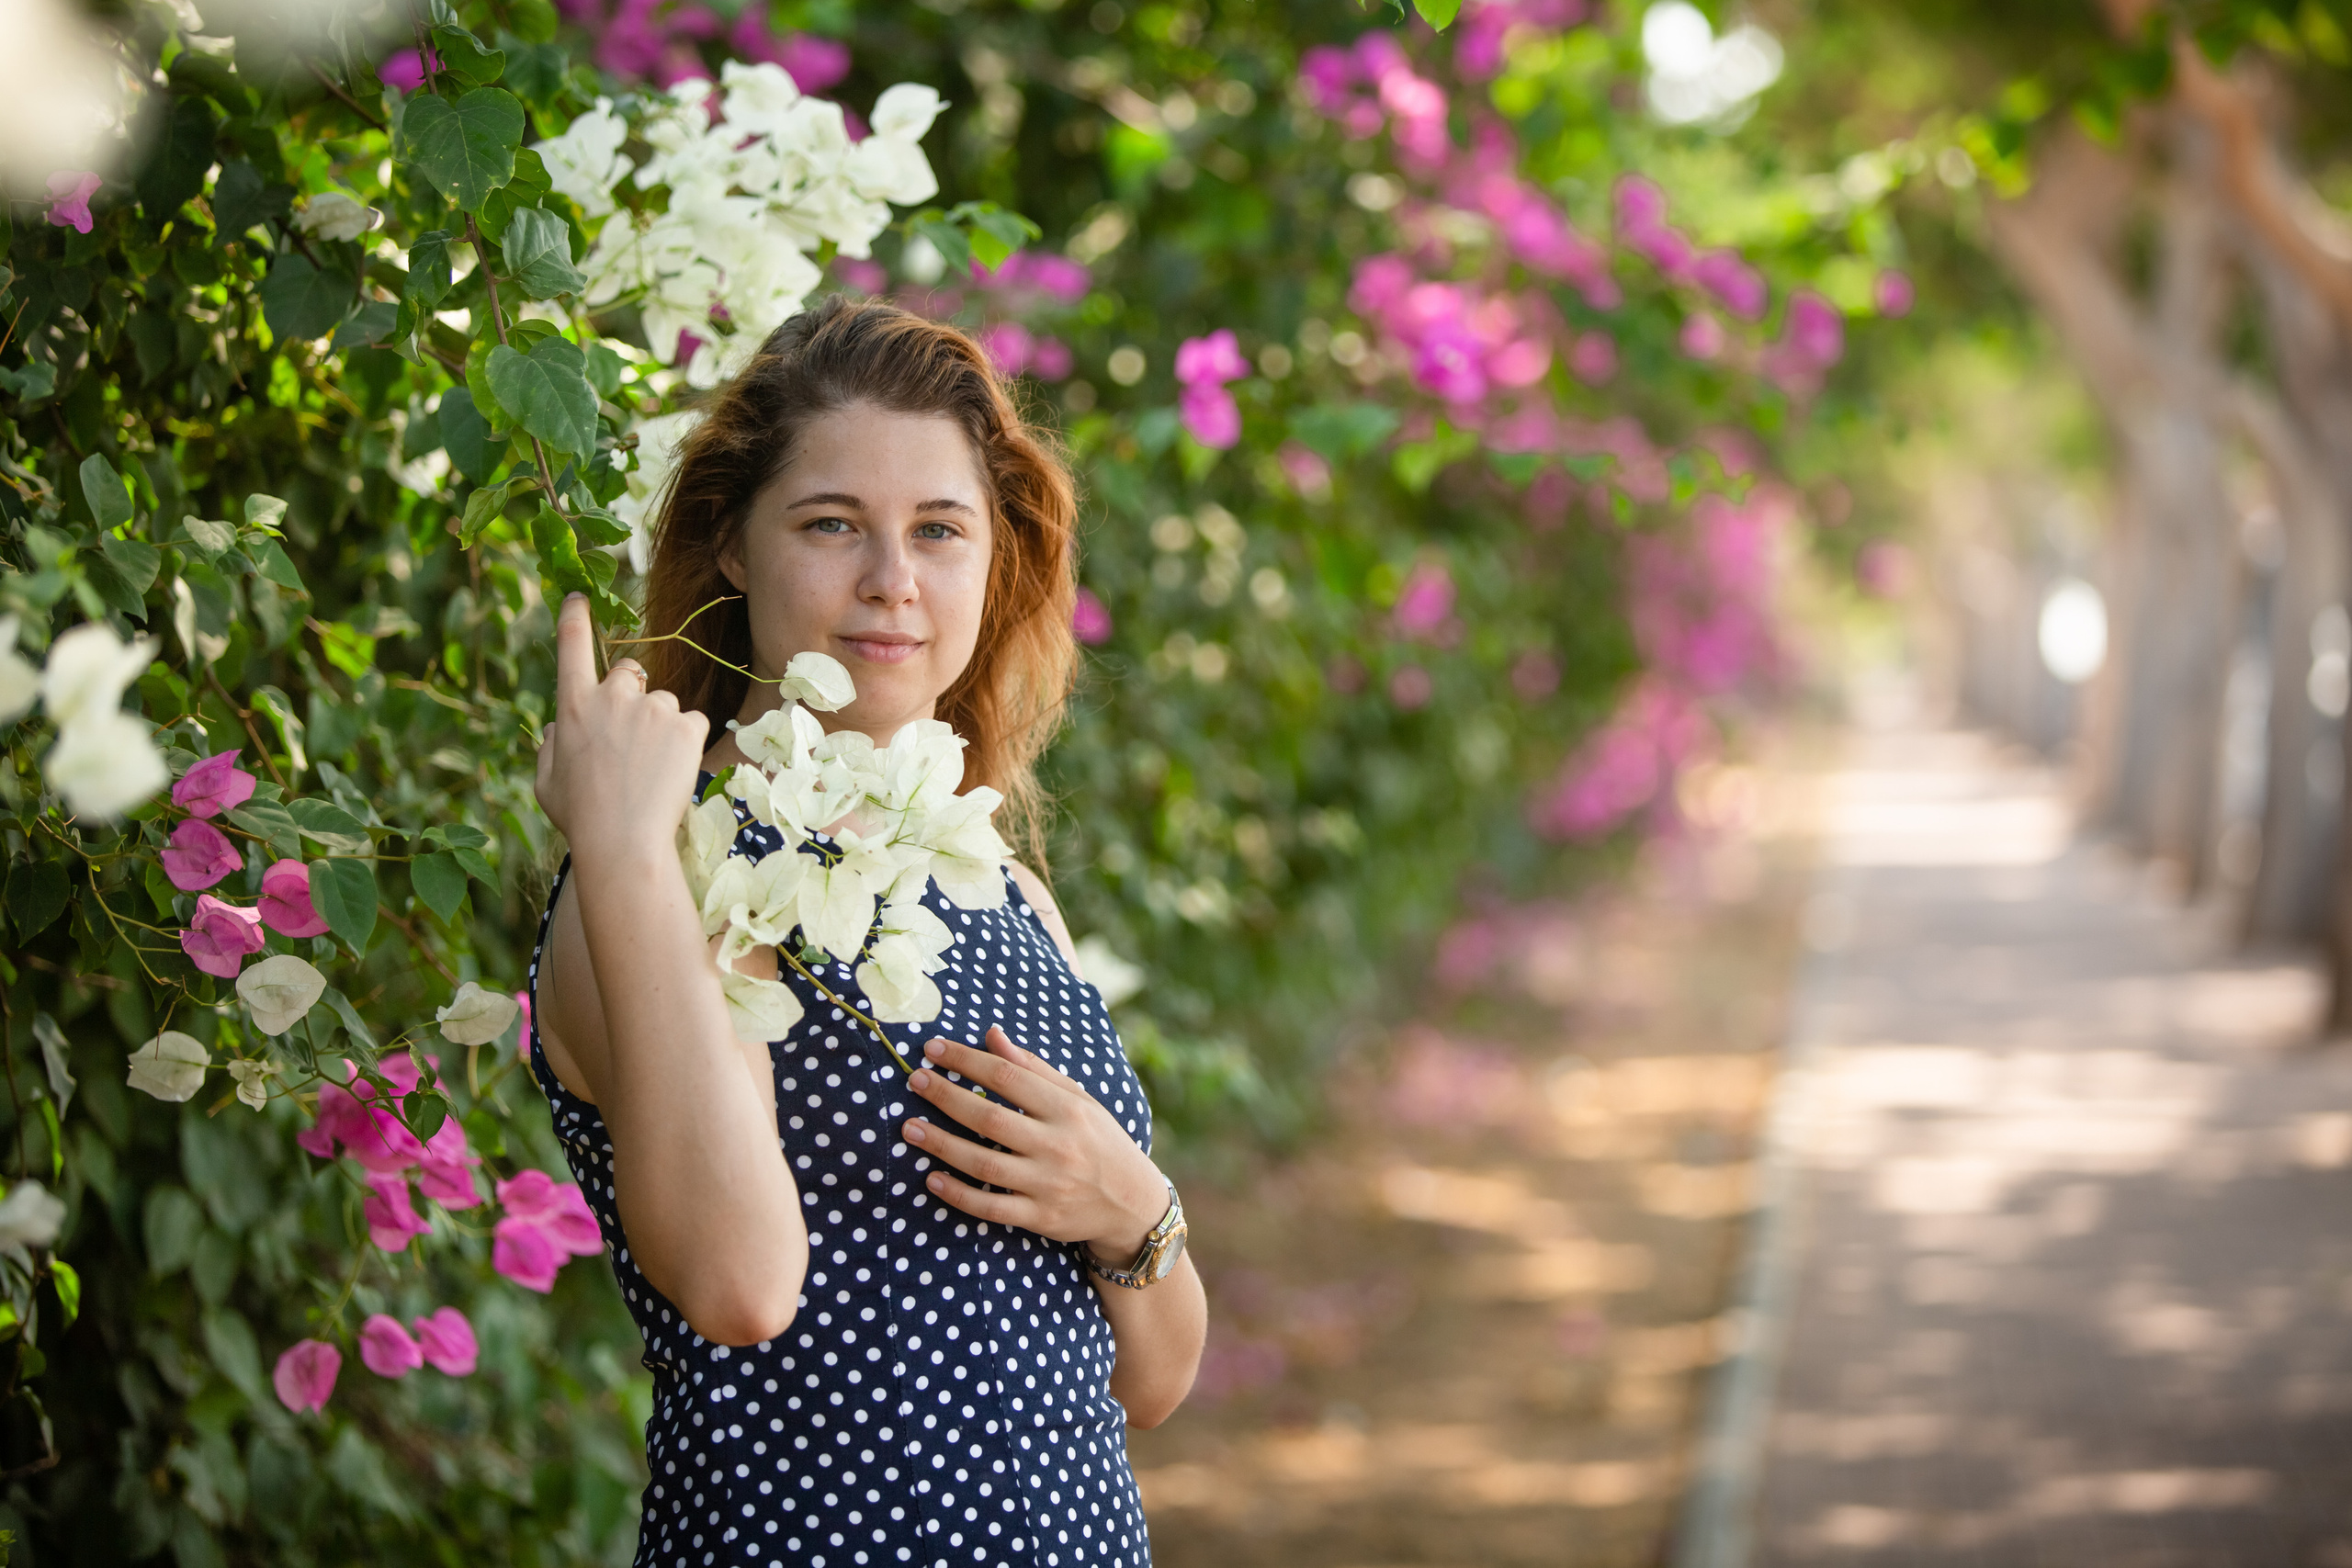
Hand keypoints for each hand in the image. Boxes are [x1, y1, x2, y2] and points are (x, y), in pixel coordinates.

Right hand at [534, 594, 709, 857]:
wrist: (623, 843)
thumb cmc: (581, 818)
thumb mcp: (547, 782)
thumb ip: (551, 746)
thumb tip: (559, 728)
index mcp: (573, 706)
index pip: (571, 646)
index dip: (575, 617)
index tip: (579, 596)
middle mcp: (612, 697)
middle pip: (629, 672)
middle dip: (632, 694)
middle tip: (632, 739)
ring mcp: (652, 708)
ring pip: (663, 704)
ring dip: (661, 727)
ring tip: (651, 770)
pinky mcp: (687, 725)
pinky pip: (692, 723)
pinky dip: (687, 744)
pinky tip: (672, 772)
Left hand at [903, 1026, 1168, 1258]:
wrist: (1133, 1204)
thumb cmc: (1100, 1141)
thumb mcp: (1078, 1098)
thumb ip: (1034, 1068)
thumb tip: (992, 1035)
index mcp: (1067, 1109)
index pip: (1008, 1077)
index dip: (967, 1061)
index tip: (933, 1049)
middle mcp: (1058, 1145)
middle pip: (989, 1118)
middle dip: (946, 1097)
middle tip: (914, 1081)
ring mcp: (1048, 1184)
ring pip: (984, 1164)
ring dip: (942, 1145)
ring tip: (909, 1128)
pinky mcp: (1040, 1217)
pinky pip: (990, 1207)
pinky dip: (958, 1194)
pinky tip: (931, 1179)